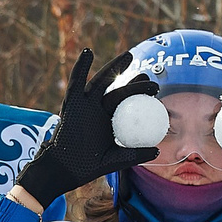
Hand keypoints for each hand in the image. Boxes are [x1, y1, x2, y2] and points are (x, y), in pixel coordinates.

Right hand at [16, 51, 159, 208]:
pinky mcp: (70, 103)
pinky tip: (88, 52)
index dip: (141, 94)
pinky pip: (75, 82)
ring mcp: (84, 104)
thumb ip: (134, 154)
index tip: (156, 90)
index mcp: (108, 120)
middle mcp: (97, 109)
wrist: (64, 169)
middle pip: (117, 89)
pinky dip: (80, 67)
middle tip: (148, 75)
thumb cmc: (87, 166)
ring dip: (114, 67)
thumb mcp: (115, 160)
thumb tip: (158, 151)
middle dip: (133, 81)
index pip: (127, 103)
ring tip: (128, 56)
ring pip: (101, 82)